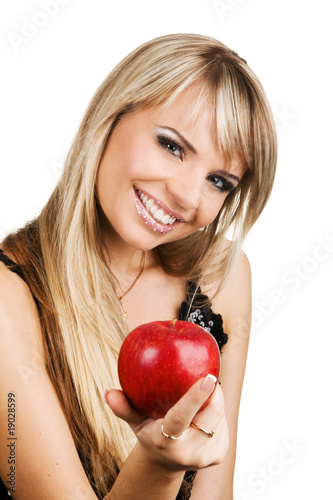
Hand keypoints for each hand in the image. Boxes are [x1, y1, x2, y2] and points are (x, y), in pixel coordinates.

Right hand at [104, 375, 228, 470]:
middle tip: (208, 375)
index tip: (208, 376)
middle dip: (214, 393)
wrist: (166, 462)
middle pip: (211, 416)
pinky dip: (216, 411)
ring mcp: (206, 457)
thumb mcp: (135, 421)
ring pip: (220, 418)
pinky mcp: (219, 455)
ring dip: (214, 401)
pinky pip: (223, 424)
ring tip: (202, 395)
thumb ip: (123, 407)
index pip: (181, 417)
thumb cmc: (150, 432)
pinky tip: (205, 408)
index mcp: (167, 442)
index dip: (195, 397)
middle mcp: (189, 453)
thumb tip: (107, 392)